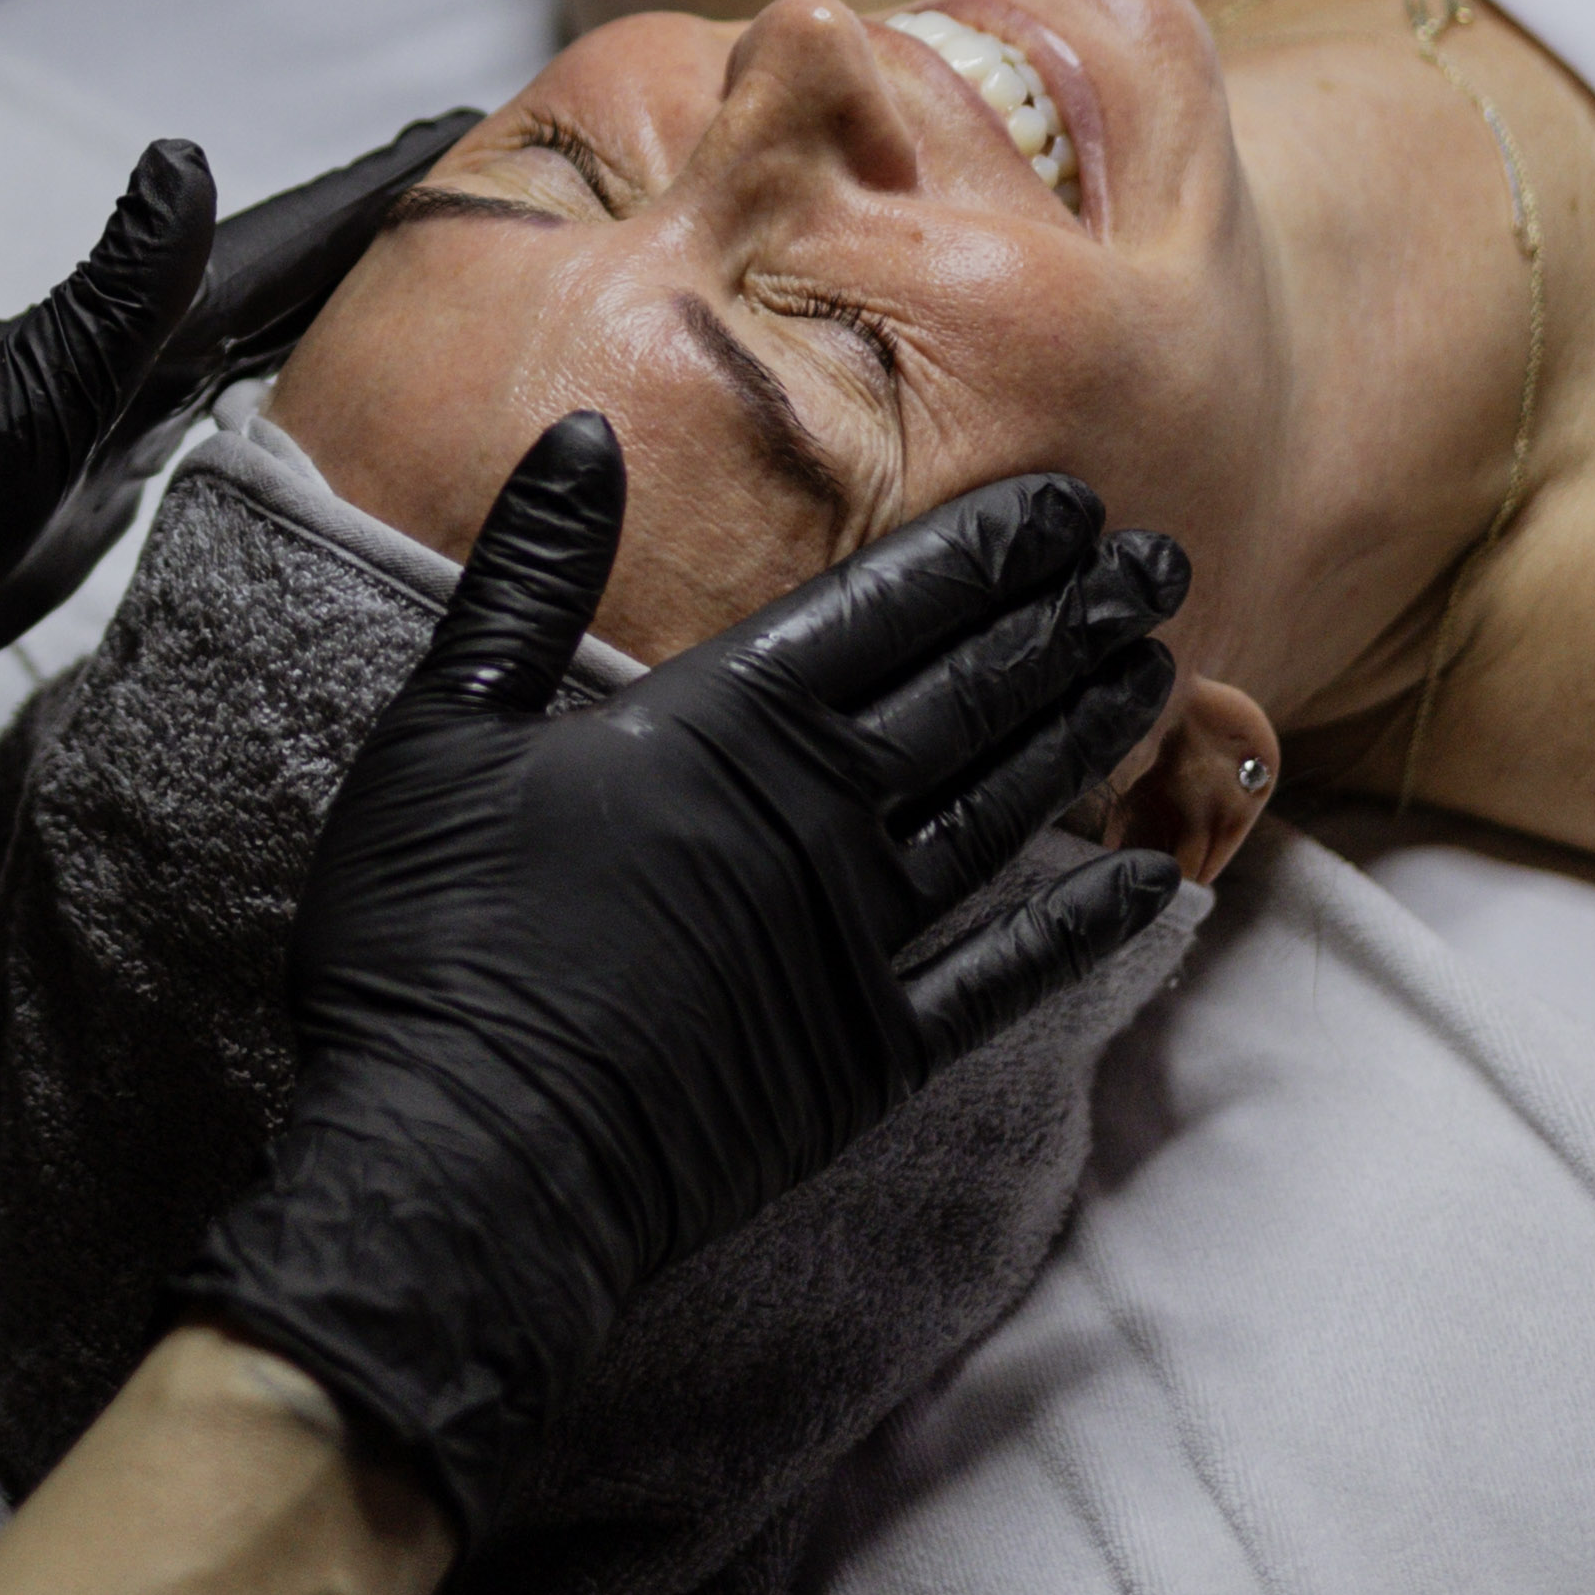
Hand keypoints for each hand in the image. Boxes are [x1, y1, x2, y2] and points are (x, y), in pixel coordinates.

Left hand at [0, 116, 473, 887]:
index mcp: (114, 337)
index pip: (279, 241)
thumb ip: (104, 302)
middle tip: (488, 177)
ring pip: (246, 349)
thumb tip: (187, 154)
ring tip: (427, 270)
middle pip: (278, 280)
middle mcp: (116, 368)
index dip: (379, 184)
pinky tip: (292, 405)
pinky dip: (271, 402)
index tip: (479, 114)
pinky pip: (205, 432)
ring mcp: (95, 432)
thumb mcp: (0, 418)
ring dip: (335, 306)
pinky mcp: (74, 501)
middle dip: (381, 229)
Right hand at [175, 434, 1189, 1535]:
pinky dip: (1082, 931)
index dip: (984, 550)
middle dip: (1068, 619)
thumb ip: (527, 573)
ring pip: (1005, 808)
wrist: (468, 1163)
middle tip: (1161, 561)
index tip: (1070, 500)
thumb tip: (579, 432)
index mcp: (722, 723)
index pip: (887, 606)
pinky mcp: (870, 1055)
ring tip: (1161, 669)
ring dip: (1087, 735)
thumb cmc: (433, 938)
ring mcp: (860, 937)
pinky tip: (1154, 884)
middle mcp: (820, 814)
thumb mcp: (444, 725)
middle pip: (973, 693)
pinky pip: (1003, 979)